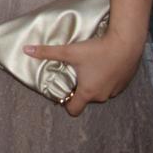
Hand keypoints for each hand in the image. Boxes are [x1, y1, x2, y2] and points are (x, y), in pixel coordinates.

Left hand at [24, 28, 144, 115]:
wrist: (126, 43)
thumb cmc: (97, 50)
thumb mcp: (69, 51)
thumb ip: (47, 52)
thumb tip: (26, 50)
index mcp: (88, 92)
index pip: (74, 110)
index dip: (66, 103)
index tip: (63, 92)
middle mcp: (102, 96)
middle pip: (86, 99)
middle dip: (79, 90)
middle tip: (74, 74)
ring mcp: (115, 91)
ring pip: (99, 92)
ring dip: (93, 84)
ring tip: (89, 68)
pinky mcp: (125, 83)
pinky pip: (111, 86)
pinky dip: (106, 79)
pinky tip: (103, 65)